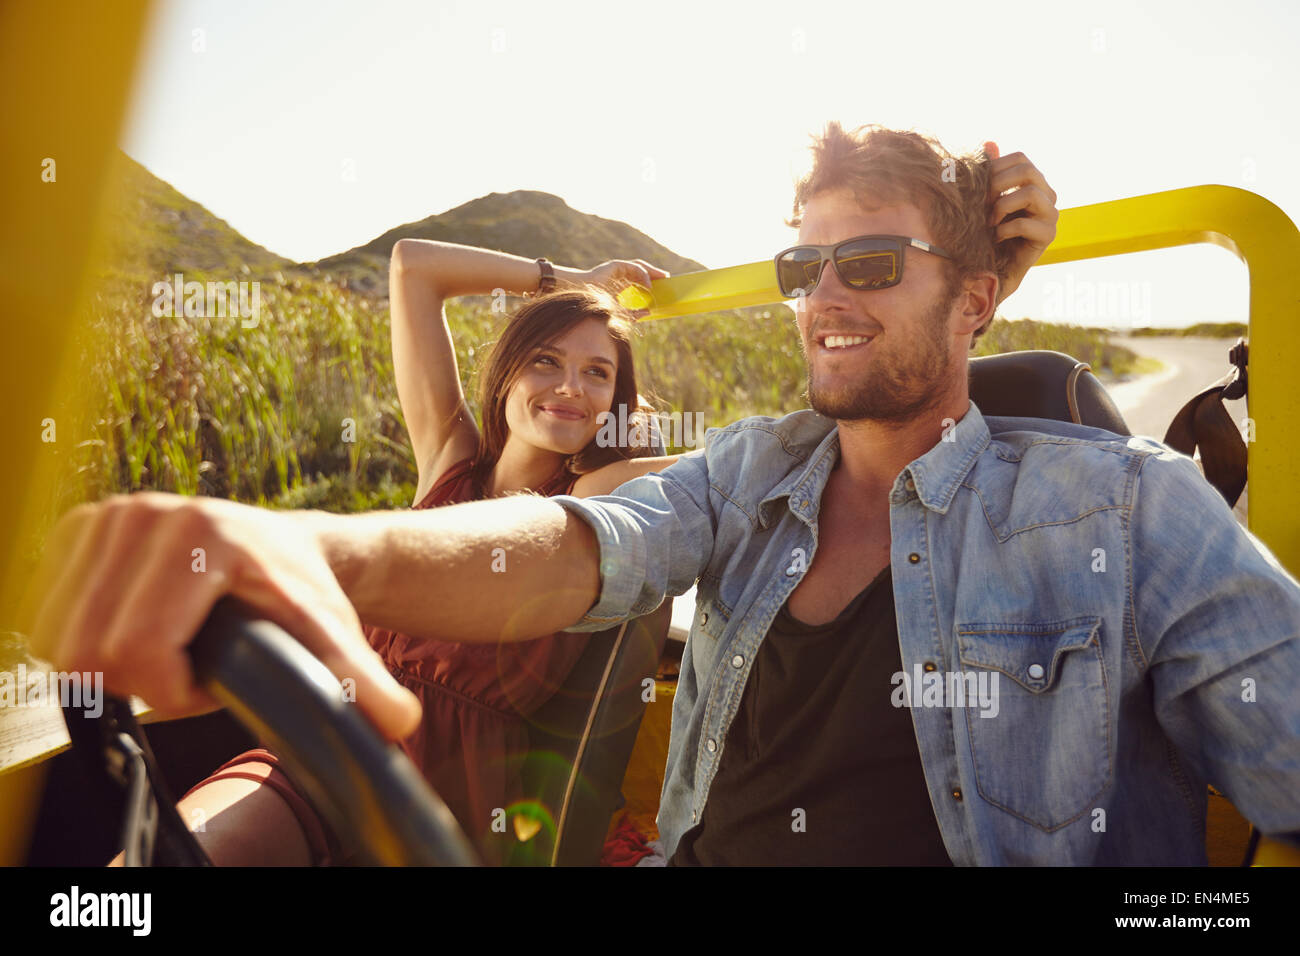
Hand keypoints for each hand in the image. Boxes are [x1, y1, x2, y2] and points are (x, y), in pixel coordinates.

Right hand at [19, 492, 421, 740]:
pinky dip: (87, 636)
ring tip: (169, 648)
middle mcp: (146, 514)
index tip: (210, 682)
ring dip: (114, 663)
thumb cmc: (305, 593)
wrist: (290, 546)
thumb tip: (399, 722)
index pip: (141, 649)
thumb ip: (357, 681)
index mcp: (201, 535)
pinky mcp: (83, 525)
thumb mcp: (332, 636)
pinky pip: (50, 614)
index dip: (171, 690)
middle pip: (93, 649)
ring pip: (63, 636)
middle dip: (140, 681)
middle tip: (189, 669)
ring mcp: (110, 514)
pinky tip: (139, 626)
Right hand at [572, 259, 668, 317]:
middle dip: (655, 274)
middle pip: (641, 272)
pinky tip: (649, 284)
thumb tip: (648, 312)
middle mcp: (620, 275)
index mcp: (620, 285)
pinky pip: (633, 267)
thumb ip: (632, 314)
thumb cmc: (595, 304)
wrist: (580, 296)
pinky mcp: (615, 265)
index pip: (639, 281)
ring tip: (663, 277)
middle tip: (667, 280)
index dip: (651, 283)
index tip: (663, 288)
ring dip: (652, 271)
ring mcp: (617, 269)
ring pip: (639, 267)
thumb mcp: (618, 312)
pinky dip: (643, 275)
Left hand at [983, 142, 1057, 302]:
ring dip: (1002, 206)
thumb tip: (989, 142)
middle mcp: (1047, 195)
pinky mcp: (1048, 235)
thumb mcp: (985, 199)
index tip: (979, 186)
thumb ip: (990, 173)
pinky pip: (1025, 223)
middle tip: (982, 203)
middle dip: (998, 184)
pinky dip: (1004, 229)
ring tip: (990, 221)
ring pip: (1030, 193)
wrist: (994, 266)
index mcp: (1034, 182)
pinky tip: (996, 237)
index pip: (1021, 159)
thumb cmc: (988, 230)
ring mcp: (1050, 215)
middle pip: (1028, 171)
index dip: (997, 167)